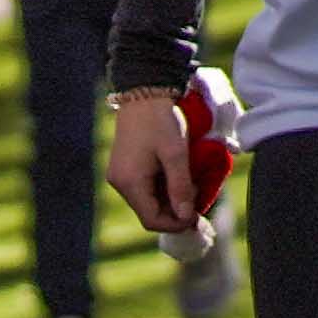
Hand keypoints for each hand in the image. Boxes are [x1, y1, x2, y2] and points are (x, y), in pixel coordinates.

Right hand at [105, 83, 207, 238]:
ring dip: (169, 200)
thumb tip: (186, 217)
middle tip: (198, 200)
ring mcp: (119, 175)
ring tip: (190, 186)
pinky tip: (176, 177)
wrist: (143, 93)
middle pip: (148, 212)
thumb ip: (180, 187)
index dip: (176, 224)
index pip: (152, 220)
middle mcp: (119, 183)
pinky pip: (143, 189)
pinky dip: (162, 190)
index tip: (198, 216)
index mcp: (130, 182)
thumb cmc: (160, 122)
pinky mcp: (123, 167)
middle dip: (174, 212)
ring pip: (147, 201)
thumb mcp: (176, 154)